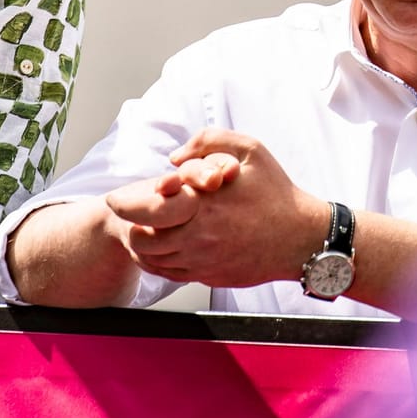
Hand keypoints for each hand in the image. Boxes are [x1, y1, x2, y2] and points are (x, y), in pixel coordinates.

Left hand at [122, 129, 328, 288]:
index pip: (146, 211)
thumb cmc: (277, 192)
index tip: (114, 199)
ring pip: (154, 260)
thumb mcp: (251, 150)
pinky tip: (161, 249)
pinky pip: (171, 274)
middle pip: (142, 240)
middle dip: (130, 227)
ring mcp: (203, 261)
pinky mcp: (210, 276)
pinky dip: (159, 263)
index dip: (124, 205)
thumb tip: (175, 158)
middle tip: (128, 216)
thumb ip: (209, 141)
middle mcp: (199, 237)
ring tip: (142, 231)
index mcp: (203, 205)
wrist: (302, 239)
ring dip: (142, 246)